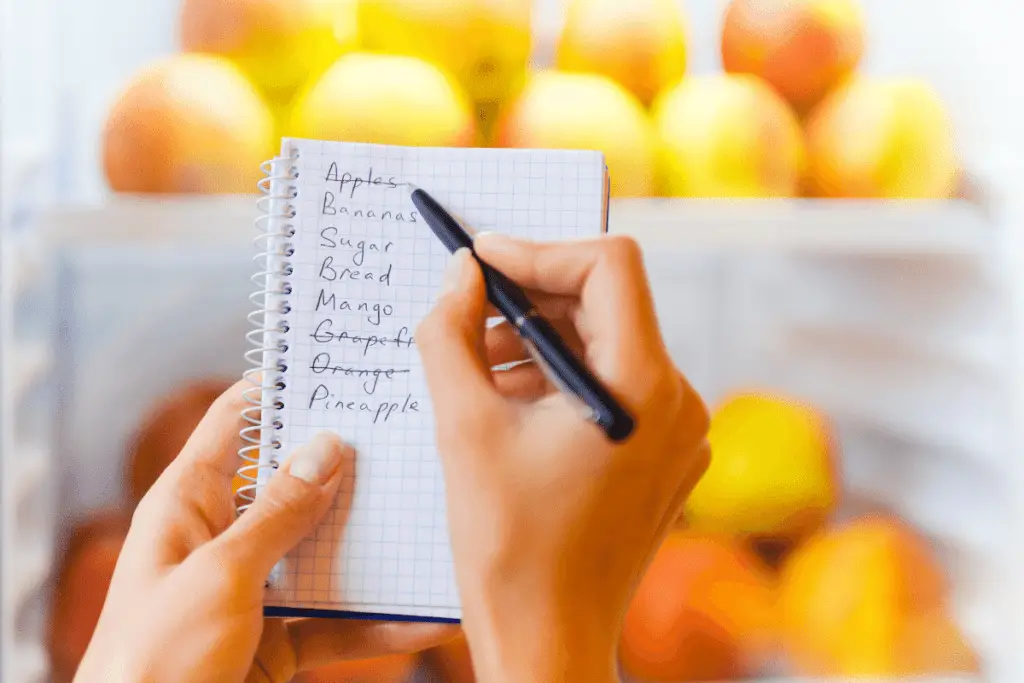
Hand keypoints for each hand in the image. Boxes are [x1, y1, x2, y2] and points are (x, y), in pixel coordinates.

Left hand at [74, 379, 456, 682]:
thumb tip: (326, 448)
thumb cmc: (154, 662)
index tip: (340, 369)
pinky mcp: (277, 639)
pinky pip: (335, 621)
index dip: (282, 389)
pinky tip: (424, 617)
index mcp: (190, 502)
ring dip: (374, 548)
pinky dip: (376, 623)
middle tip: (411, 440)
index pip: (236, 421)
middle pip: (295, 485)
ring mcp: (254, 589)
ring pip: (324, 552)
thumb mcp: (222, 576)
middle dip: (350, 468)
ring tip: (433, 526)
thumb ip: (279, 514)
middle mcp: (224, 536)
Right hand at [415, 234, 710, 682]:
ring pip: (609, 345)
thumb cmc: (507, 548)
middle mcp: (680, 403)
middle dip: (533, 299)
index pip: (609, 266)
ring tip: (479, 366)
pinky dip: (563, 379)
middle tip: (468, 309)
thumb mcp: (462, 428)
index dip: (540, 250)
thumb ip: (451, 334)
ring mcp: (679, 433)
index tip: (482, 258)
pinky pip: (616, 387)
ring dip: (542, 341)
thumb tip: (459, 273)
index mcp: (643, 388)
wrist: (548, 639)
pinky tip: (511, 402)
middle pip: (608, 304)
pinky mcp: (665, 456)